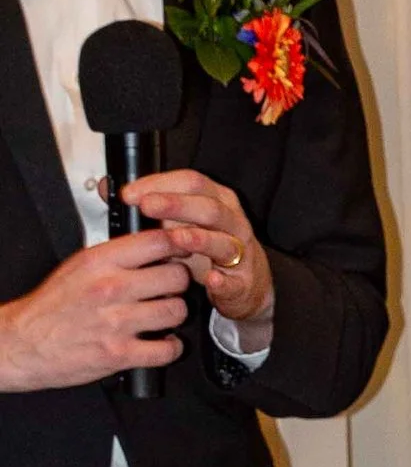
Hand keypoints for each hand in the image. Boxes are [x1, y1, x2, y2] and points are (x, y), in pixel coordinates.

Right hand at [0, 230, 188, 391]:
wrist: (23, 343)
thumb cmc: (50, 307)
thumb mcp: (78, 267)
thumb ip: (116, 256)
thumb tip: (154, 246)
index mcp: (99, 262)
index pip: (157, 242)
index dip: (178, 245)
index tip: (182, 251)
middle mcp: (110, 289)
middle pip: (176, 276)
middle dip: (177, 284)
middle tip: (169, 289)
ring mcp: (116, 322)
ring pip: (177, 311)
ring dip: (174, 315)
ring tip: (162, 316)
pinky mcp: (119, 354)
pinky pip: (168, 349)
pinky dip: (170, 348)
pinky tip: (160, 342)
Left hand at [122, 170, 272, 339]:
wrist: (246, 284)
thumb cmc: (209, 250)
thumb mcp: (178, 222)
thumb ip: (147, 205)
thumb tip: (107, 188)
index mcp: (216, 200)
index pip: (191, 182)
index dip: (160, 183)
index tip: (131, 193)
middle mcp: (231, 221)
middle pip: (208, 206)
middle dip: (176, 205)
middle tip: (147, 206)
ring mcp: (240, 251)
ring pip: (224, 241)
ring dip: (200, 238)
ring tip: (176, 238)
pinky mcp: (243, 281)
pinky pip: (235, 280)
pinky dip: (223, 280)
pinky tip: (210, 280)